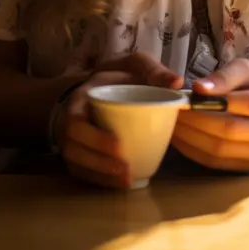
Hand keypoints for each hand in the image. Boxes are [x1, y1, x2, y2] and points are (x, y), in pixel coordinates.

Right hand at [57, 51, 182, 187]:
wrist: (102, 87)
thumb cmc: (120, 77)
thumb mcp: (136, 66)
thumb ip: (154, 71)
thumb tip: (177, 82)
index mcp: (81, 98)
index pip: (75, 120)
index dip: (93, 136)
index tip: (118, 144)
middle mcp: (71, 122)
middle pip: (73, 147)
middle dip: (98, 160)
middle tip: (125, 167)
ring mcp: (73, 140)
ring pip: (77, 163)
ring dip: (100, 174)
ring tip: (127, 179)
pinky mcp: (80, 155)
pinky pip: (84, 172)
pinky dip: (101, 180)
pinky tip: (122, 183)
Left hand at [172, 59, 248, 171]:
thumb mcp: (242, 69)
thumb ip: (223, 76)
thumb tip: (199, 88)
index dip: (221, 99)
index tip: (194, 92)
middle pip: (231, 129)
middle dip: (198, 118)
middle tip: (177, 108)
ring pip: (219, 149)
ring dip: (191, 136)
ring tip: (174, 121)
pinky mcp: (244, 166)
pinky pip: (213, 162)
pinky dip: (192, 149)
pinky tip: (180, 136)